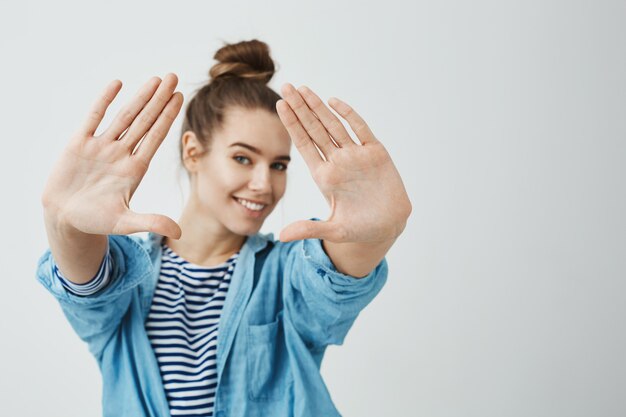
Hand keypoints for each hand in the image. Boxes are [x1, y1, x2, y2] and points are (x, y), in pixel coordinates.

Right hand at [41, 74, 183, 237]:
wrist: (64, 218)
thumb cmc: (96, 220)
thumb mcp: (125, 223)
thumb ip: (151, 222)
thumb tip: (179, 232)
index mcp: (135, 169)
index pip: (155, 137)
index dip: (168, 117)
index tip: (180, 98)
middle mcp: (121, 153)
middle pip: (145, 121)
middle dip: (159, 100)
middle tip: (173, 77)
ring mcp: (101, 147)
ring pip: (124, 117)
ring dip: (139, 98)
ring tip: (155, 79)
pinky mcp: (79, 144)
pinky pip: (93, 118)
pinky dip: (104, 101)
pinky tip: (117, 84)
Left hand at [276, 84, 411, 243]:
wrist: (389, 226)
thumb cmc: (360, 229)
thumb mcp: (334, 229)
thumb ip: (309, 229)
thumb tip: (282, 237)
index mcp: (324, 176)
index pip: (304, 144)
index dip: (292, 125)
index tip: (280, 105)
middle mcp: (338, 161)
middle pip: (315, 129)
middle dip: (301, 108)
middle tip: (286, 86)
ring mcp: (356, 156)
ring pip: (334, 125)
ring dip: (319, 107)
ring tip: (304, 89)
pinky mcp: (376, 153)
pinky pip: (361, 130)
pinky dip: (349, 115)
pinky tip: (335, 102)